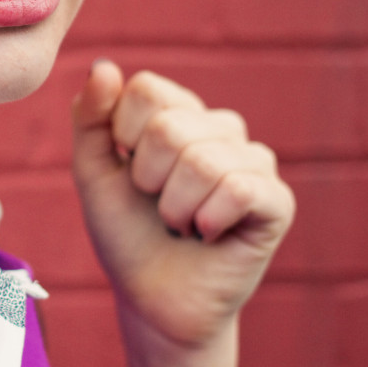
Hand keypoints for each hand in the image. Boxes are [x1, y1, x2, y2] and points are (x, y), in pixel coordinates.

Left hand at [71, 60, 294, 366]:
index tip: (128, 170)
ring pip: (203, 161)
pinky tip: (208, 234)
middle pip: (171, 126)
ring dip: (174, 207)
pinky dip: (207, 220)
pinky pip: (239, 189)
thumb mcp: (93, 172)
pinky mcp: (276, 201)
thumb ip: (91, 118)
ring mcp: (253, 162)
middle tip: (156, 205)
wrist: (152, 301)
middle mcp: (221, 129)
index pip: (147, 89)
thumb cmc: (125, 233)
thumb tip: (104, 65)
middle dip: (146, 178)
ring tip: (180, 224)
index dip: (123, 136)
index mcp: (179, 114)